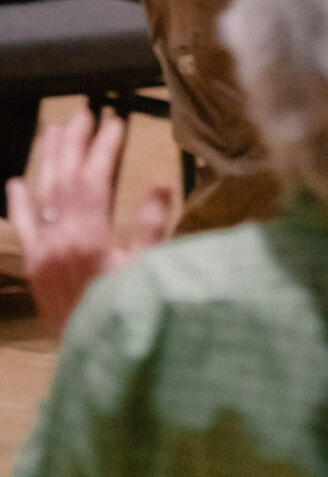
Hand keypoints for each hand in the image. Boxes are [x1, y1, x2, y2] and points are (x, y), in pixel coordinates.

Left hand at [6, 109, 171, 335]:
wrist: (94, 364)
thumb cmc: (128, 316)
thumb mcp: (148, 273)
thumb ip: (152, 228)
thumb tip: (161, 184)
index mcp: (89, 237)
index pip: (93, 179)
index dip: (104, 147)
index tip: (116, 121)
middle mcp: (59, 240)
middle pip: (63, 179)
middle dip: (74, 143)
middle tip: (85, 112)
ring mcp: (42, 253)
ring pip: (41, 194)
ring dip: (48, 159)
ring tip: (55, 129)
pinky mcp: (34, 268)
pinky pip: (23, 227)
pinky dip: (19, 202)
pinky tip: (17, 182)